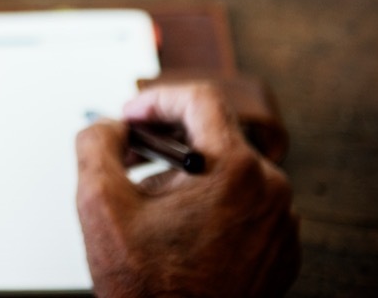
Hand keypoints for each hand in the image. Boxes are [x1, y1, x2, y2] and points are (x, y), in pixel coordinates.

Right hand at [76, 84, 299, 296]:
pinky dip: (211, 204)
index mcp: (235, 171)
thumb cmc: (149, 287)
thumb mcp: (100, 203)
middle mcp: (270, 191)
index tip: (131, 116)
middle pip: (215, 135)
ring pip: (230, 171)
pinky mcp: (281, 250)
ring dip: (188, 174)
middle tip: (130, 155)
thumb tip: (108, 126)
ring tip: (151, 201)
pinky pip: (245, 206)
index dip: (156, 99)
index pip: (200, 99)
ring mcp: (280, 224)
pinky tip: (178, 227)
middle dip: (167, 139)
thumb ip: (96, 144)